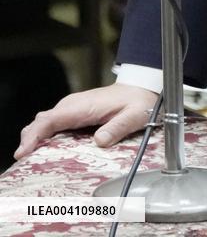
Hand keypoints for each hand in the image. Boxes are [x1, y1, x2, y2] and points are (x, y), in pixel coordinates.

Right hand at [15, 84, 158, 159]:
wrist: (142, 88)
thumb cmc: (138, 102)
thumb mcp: (134, 115)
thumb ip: (117, 128)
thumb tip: (99, 141)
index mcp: (84, 106)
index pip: (51, 119)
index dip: (34, 135)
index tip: (23, 152)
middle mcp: (74, 105)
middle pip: (41, 121)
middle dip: (29, 139)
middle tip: (23, 159)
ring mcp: (72, 108)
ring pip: (44, 122)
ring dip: (34, 138)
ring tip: (27, 157)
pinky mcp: (74, 113)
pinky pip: (52, 124)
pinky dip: (42, 136)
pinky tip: (40, 150)